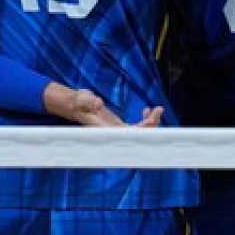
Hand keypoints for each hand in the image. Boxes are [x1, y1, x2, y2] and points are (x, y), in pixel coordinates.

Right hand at [49, 85, 164, 126]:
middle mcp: (114, 134)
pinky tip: (146, 110)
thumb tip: (98, 103)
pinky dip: (145, 120)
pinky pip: (137, 128)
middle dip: (151, 125)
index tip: (151, 123)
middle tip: (158, 109)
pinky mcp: (120, 127)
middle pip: (138, 136)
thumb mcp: (82, 99)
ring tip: (158, 109)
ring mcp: (119, 132)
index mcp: (107, 129)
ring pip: (140, 133)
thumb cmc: (79, 102)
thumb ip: (89, 101)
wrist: (77, 105)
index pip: (128, 134)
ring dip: (152, 123)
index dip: (142, 131)